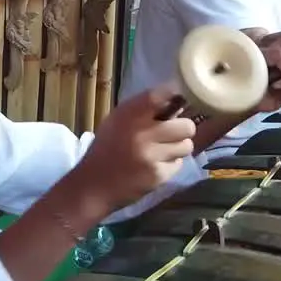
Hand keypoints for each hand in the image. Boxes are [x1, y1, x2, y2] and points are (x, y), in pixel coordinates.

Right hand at [74, 85, 196, 210]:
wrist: (94, 185)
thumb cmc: (107, 148)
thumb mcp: (116, 121)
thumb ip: (142, 109)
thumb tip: (176, 102)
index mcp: (128, 115)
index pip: (159, 96)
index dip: (173, 96)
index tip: (177, 100)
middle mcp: (141, 133)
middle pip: (186, 126)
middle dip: (182, 129)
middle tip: (173, 133)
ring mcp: (151, 156)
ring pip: (186, 146)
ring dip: (178, 147)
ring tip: (164, 150)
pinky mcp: (157, 175)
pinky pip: (178, 164)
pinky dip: (170, 165)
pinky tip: (155, 165)